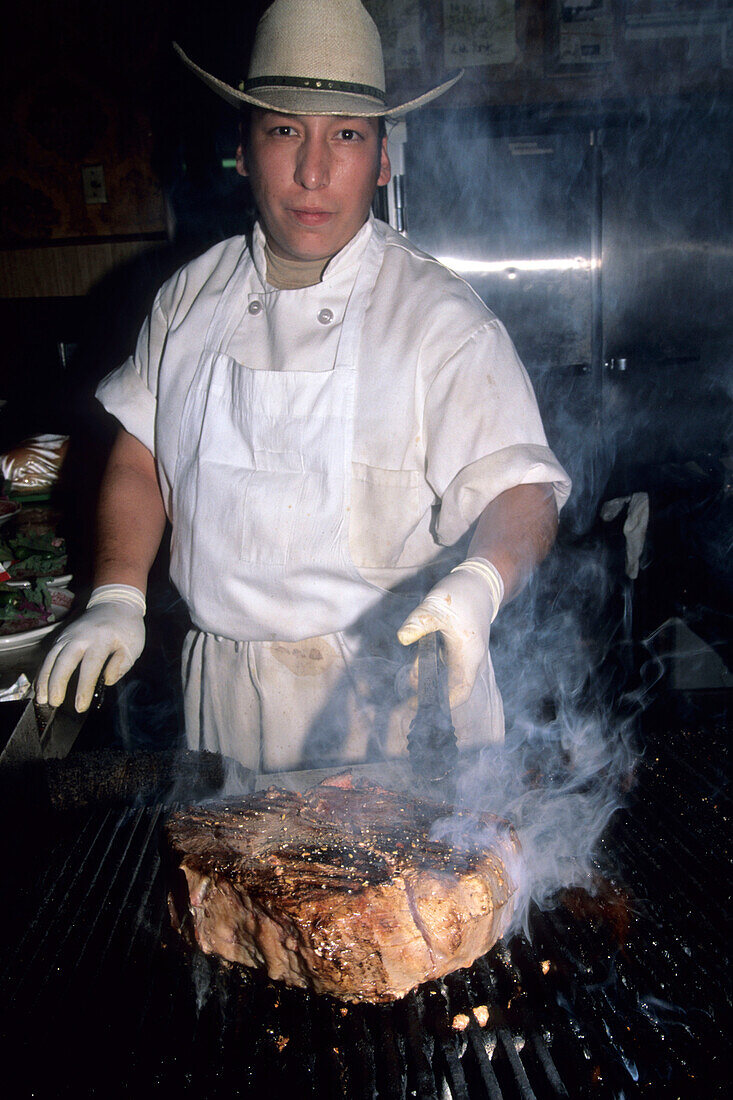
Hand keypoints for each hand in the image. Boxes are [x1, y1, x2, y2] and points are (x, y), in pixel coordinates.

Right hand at [35, 585, 145, 711]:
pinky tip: (40, 686)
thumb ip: (121, 665)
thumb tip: (107, 680)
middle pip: (64, 660)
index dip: (84, 688)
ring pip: (51, 657)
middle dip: (57, 683)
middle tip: (54, 703)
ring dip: (44, 678)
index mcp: (101, 639)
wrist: (115, 602)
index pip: (90, 666)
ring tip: (41, 698)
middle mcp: (81, 636)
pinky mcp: (62, 637)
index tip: (80, 706)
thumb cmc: (127, 627)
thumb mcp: (133, 646)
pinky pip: (49, 655)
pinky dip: (43, 671)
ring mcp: (69, 635)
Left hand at [397, 558, 503, 706]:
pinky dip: (427, 672)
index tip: (418, 709)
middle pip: (450, 690)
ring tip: (407, 687)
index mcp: (468, 656)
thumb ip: (419, 622)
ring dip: (425, 683)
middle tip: (405, 703)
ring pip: (444, 679)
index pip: (459, 693)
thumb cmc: (461, 596)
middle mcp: (468, 661)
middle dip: (429, 697)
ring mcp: (462, 657)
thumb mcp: (437, 606)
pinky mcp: (455, 651)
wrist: (478, 585)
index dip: (440, 705)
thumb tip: (402, 638)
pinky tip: (413, 670)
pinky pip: (441, 669)